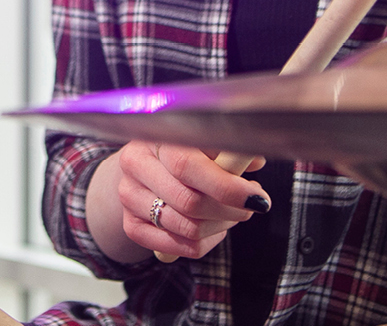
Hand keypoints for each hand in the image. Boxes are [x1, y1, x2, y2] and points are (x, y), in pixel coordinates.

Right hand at [89, 141, 270, 261]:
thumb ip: (228, 149)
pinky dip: (205, 243)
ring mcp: (129, 198)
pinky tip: (214, 228)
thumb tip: (254, 161)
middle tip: (251, 205)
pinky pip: (178, 248)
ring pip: (186, 228)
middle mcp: (134, 167)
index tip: (257, 197)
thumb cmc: (184, 151)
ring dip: (221, 226)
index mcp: (152, 139)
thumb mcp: (203, 142)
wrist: (145, 167)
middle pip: (188, 202)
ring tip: (233, 213)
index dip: (226, 186)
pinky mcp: (131, 226)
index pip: (186, 167)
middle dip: (230, 210)